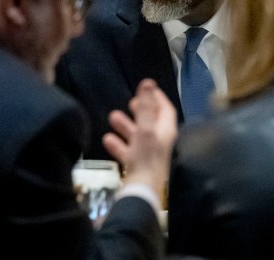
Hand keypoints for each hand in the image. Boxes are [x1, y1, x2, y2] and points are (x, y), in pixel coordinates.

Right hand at [103, 79, 176, 195]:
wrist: (141, 192)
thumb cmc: (146, 157)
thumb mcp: (145, 128)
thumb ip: (145, 106)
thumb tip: (148, 82)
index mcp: (166, 131)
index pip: (165, 110)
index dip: (157, 98)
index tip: (147, 88)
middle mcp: (160, 141)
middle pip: (152, 122)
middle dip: (141, 111)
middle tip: (130, 102)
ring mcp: (148, 155)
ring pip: (138, 136)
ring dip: (126, 126)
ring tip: (112, 117)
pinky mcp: (137, 166)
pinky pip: (128, 151)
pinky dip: (119, 144)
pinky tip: (107, 139)